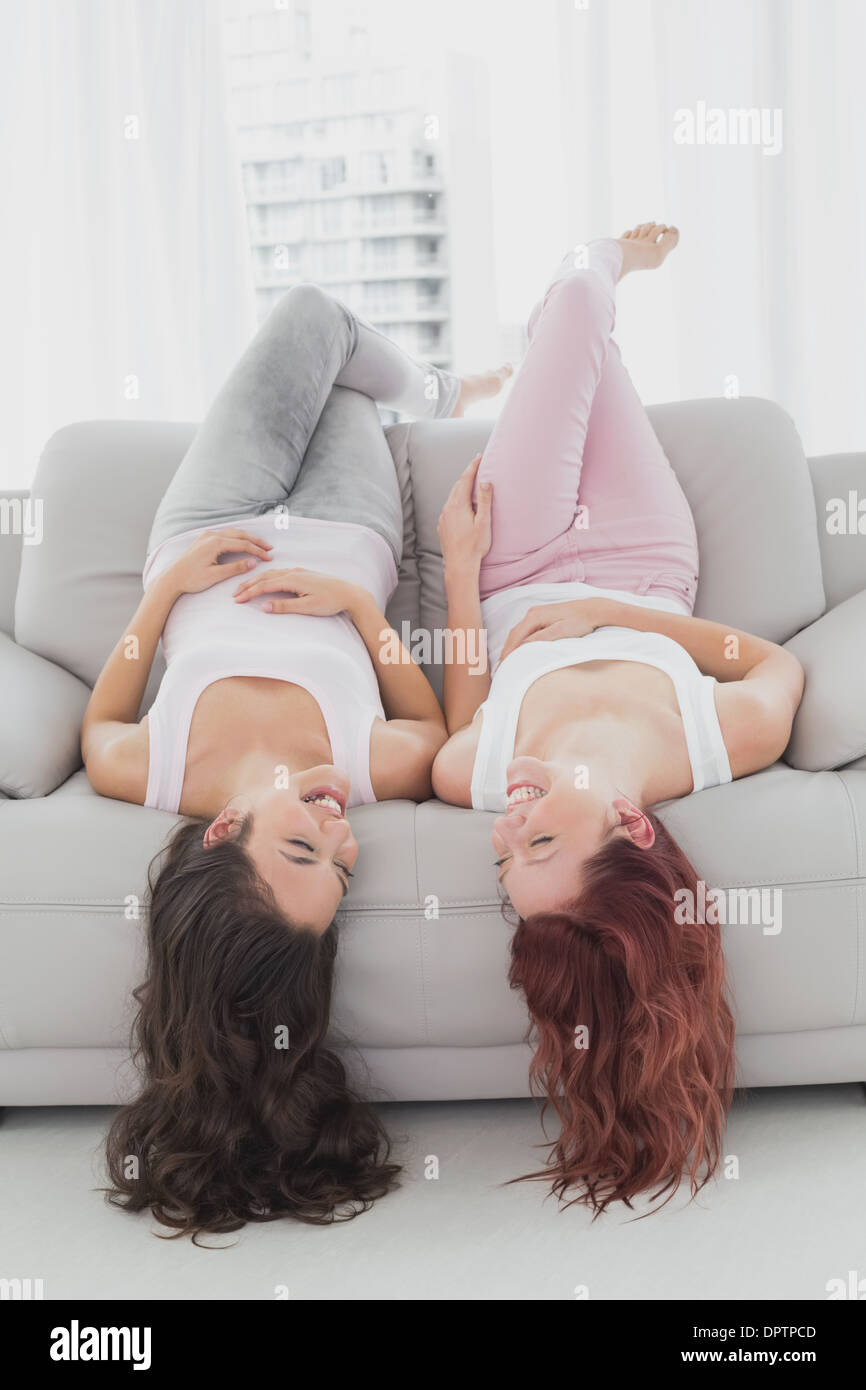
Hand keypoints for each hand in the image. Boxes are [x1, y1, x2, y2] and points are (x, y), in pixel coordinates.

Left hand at [164, 528, 272, 595]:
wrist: (172, 578)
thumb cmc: (191, 578)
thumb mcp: (216, 575)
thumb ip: (235, 568)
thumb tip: (253, 563)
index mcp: (215, 543)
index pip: (242, 544)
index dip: (257, 551)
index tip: (268, 557)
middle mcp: (211, 536)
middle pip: (239, 535)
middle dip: (255, 541)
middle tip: (269, 548)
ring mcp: (206, 536)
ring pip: (232, 533)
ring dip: (247, 538)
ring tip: (259, 545)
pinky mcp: (204, 540)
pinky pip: (225, 535)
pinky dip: (237, 538)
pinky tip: (242, 543)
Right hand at [233, 566, 362, 616]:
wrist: (349, 593)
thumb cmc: (330, 601)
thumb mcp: (307, 607)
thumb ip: (284, 606)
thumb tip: (264, 607)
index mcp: (292, 579)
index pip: (265, 585)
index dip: (249, 593)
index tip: (237, 600)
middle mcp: (293, 572)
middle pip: (265, 577)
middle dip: (248, 585)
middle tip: (234, 594)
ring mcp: (298, 572)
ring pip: (272, 574)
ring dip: (257, 581)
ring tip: (245, 588)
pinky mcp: (303, 574)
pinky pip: (280, 574)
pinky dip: (267, 578)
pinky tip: (265, 581)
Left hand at [437, 454, 492, 574]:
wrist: (459, 565)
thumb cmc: (474, 546)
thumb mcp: (483, 522)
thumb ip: (484, 500)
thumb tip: (485, 481)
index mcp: (458, 505)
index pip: (465, 480)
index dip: (472, 467)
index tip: (479, 457)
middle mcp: (447, 509)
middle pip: (457, 487)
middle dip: (466, 476)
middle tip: (476, 466)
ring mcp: (443, 518)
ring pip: (452, 497)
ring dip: (461, 489)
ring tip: (470, 484)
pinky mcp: (442, 526)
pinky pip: (448, 508)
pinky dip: (456, 502)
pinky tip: (462, 506)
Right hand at [498, 599, 607, 663]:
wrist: (593, 610)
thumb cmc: (580, 621)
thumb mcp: (561, 632)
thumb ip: (541, 639)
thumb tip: (522, 647)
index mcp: (535, 616)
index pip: (515, 638)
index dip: (507, 654)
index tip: (503, 668)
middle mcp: (532, 612)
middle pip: (513, 635)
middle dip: (505, 652)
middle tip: (500, 669)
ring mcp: (536, 613)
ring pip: (517, 633)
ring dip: (510, 647)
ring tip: (506, 663)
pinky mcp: (541, 616)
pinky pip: (524, 631)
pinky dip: (518, 642)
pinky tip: (517, 651)